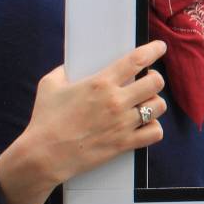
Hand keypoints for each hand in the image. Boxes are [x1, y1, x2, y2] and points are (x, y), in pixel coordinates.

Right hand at [0, 40, 167, 203]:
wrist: (42, 156)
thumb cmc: (44, 120)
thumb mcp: (49, 85)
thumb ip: (64, 70)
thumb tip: (72, 64)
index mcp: (100, 83)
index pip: (137, 60)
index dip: (154, 51)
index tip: (160, 47)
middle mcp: (116, 101)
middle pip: (156, 82)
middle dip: (154, 79)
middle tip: (147, 80)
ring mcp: (123, 123)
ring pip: (159, 106)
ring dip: (154, 103)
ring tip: (144, 103)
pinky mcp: (124, 143)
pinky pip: (155, 132)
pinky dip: (153, 128)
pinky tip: (145, 125)